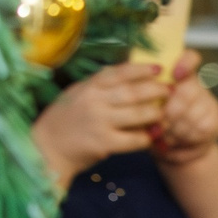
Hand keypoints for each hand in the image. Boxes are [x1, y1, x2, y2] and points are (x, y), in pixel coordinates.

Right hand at [31, 61, 169, 188]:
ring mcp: (100, 122)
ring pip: (137, 114)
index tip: (158, 69)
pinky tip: (153, 137)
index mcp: (88, 86)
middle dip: (155, 90)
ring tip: (165, 113)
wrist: (47, 148)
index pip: (118, 73)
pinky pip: (134, 139)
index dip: (140, 70)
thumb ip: (98, 87)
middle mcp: (94, 101)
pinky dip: (146, 137)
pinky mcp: (105, 143)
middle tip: (170, 91)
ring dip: (155, 114)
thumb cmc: (64, 120)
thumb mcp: (76, 95)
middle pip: (132, 92)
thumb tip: (126, 77)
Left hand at [152, 52, 217, 168]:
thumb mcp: (147, 107)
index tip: (175, 74)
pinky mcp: (217, 121)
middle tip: (160, 123)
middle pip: (187, 90)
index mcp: (178, 77)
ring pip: (191, 113)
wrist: (175, 150)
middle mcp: (197, 87)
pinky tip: (179, 139)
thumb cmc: (156, 125)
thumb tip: (144, 90)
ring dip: (174, 128)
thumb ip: (147, 95)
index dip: (185, 63)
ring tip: (166, 134)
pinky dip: (185, 136)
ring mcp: (209, 103)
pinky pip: (200, 127)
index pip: (191, 58)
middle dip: (170, 110)